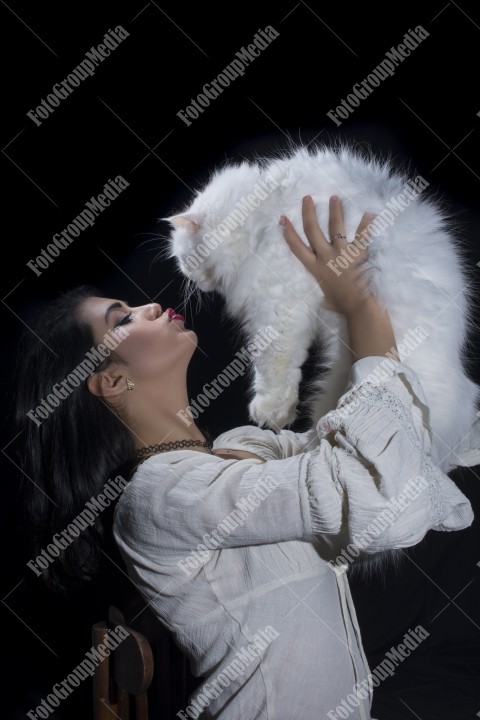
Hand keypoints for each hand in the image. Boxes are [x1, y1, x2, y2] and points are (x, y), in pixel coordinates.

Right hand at [280, 195, 375, 315]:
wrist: (359, 306)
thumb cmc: (343, 306)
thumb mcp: (328, 300)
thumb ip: (326, 296)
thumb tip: (327, 301)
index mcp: (315, 268)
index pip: (296, 247)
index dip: (288, 231)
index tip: (283, 218)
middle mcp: (325, 256)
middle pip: (312, 230)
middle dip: (308, 212)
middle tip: (307, 198)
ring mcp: (342, 252)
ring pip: (335, 226)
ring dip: (335, 210)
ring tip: (334, 198)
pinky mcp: (358, 252)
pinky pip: (363, 234)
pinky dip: (366, 223)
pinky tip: (369, 212)